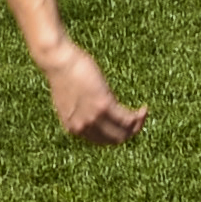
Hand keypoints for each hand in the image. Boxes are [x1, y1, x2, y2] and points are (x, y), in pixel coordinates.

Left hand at [34, 34, 149, 146]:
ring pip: (123, 132)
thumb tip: (95, 108)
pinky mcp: (103, 104)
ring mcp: (93, 117)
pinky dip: (138, 116)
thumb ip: (81, 109)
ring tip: (143, 113)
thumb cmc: (62, 72)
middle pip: (115, 140)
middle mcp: (83, 127)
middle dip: (130, 132)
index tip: (125, 122)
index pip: (101, 141)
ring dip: (137, 125)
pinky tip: (143, 108)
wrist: (57, 60)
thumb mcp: (70, 98)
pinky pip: (126, 118)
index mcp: (73, 128)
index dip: (116, 133)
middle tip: (139, 120)